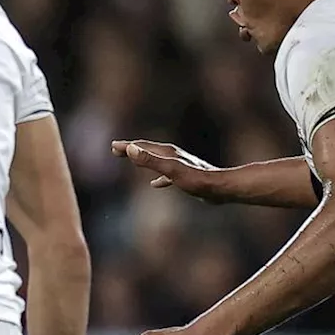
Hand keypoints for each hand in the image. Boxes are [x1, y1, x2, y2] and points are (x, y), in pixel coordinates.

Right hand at [112, 140, 226, 202]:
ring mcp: (179, 166)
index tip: (113, 147)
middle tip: (116, 149)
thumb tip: (131, 149)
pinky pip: (166, 174)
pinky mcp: (185, 177)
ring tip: (133, 160)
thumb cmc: (196, 180)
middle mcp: (173, 156)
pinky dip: (158, 176)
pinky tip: (155, 183)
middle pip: (148, 150)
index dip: (126, 147)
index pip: (142, 147)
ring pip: (156, 160)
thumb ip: (150, 160)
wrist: (221, 188)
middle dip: (132, 149)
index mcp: (167, 153)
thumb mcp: (170, 170)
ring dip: (143, 159)